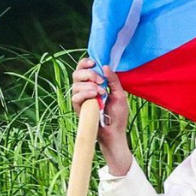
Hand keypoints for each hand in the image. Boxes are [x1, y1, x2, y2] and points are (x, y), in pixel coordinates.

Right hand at [72, 58, 130, 172]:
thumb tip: (105, 66)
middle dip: (88, 73)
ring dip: (89, 85)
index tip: (94, 62)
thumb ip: (113, 80)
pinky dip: (85, 94)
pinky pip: (75, 97)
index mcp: (94, 84)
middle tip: (100, 80)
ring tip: (101, 92)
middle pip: (76, 74)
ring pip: (75, 85)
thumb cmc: (118, 115)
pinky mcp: (79, 109)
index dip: (85, 63)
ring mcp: (81, 100)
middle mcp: (85, 90)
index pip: (84, 69)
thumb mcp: (120, 94)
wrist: (115, 133)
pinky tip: (95, 96)